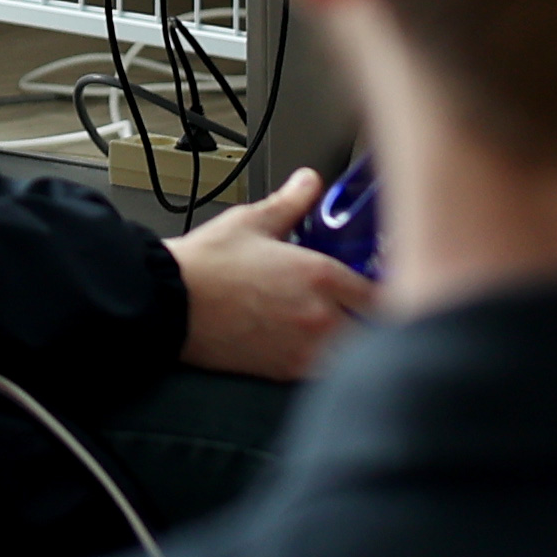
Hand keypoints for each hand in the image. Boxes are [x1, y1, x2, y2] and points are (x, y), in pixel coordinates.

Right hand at [166, 167, 375, 380]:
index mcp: (321, 275)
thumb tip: (309, 182)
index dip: (384, 292)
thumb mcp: (250, 222)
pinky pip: (328, 374)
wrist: (171, 304)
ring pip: (356, 355)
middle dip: (374, 321)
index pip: (381, 292)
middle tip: (362, 312)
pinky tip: (313, 349)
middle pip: (377, 329)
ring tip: (339, 332)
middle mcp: (323, 316)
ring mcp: (308, 348)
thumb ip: (291, 203)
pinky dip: (330, 364)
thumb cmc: (207, 265)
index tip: (378, 289)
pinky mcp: (289, 372)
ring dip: (354, 345)